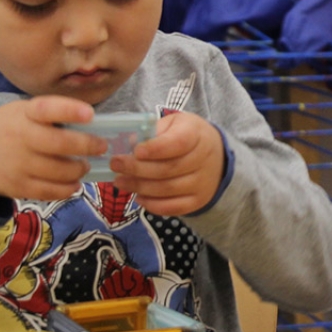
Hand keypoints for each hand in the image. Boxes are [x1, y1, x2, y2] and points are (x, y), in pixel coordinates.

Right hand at [0, 96, 101, 201]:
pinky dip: (68, 189)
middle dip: (88, 146)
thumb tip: (90, 125)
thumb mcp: (20, 112)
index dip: (70, 110)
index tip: (90, 114)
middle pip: (60, 144)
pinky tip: (74, 183)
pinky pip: (51, 191)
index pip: (47, 109)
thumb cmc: (5, 128)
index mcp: (23, 114)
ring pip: (60, 171)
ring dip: (80, 169)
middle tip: (101, 146)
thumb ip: (48, 116)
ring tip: (84, 165)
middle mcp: (21, 138)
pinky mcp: (18, 187)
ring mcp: (19, 165)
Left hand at [109, 112, 225, 216]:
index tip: (135, 151)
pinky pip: (173, 207)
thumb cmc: (187, 136)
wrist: (216, 157)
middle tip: (115, 165)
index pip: (178, 142)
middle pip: (168, 169)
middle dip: (137, 169)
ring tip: (120, 182)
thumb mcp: (173, 124)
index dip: (155, 148)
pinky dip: (152, 204)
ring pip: (167, 189)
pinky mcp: (198, 200)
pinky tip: (138, 196)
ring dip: (140, 187)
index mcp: (196, 134)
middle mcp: (203, 159)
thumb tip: (129, 143)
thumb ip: (153, 131)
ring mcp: (203, 183)